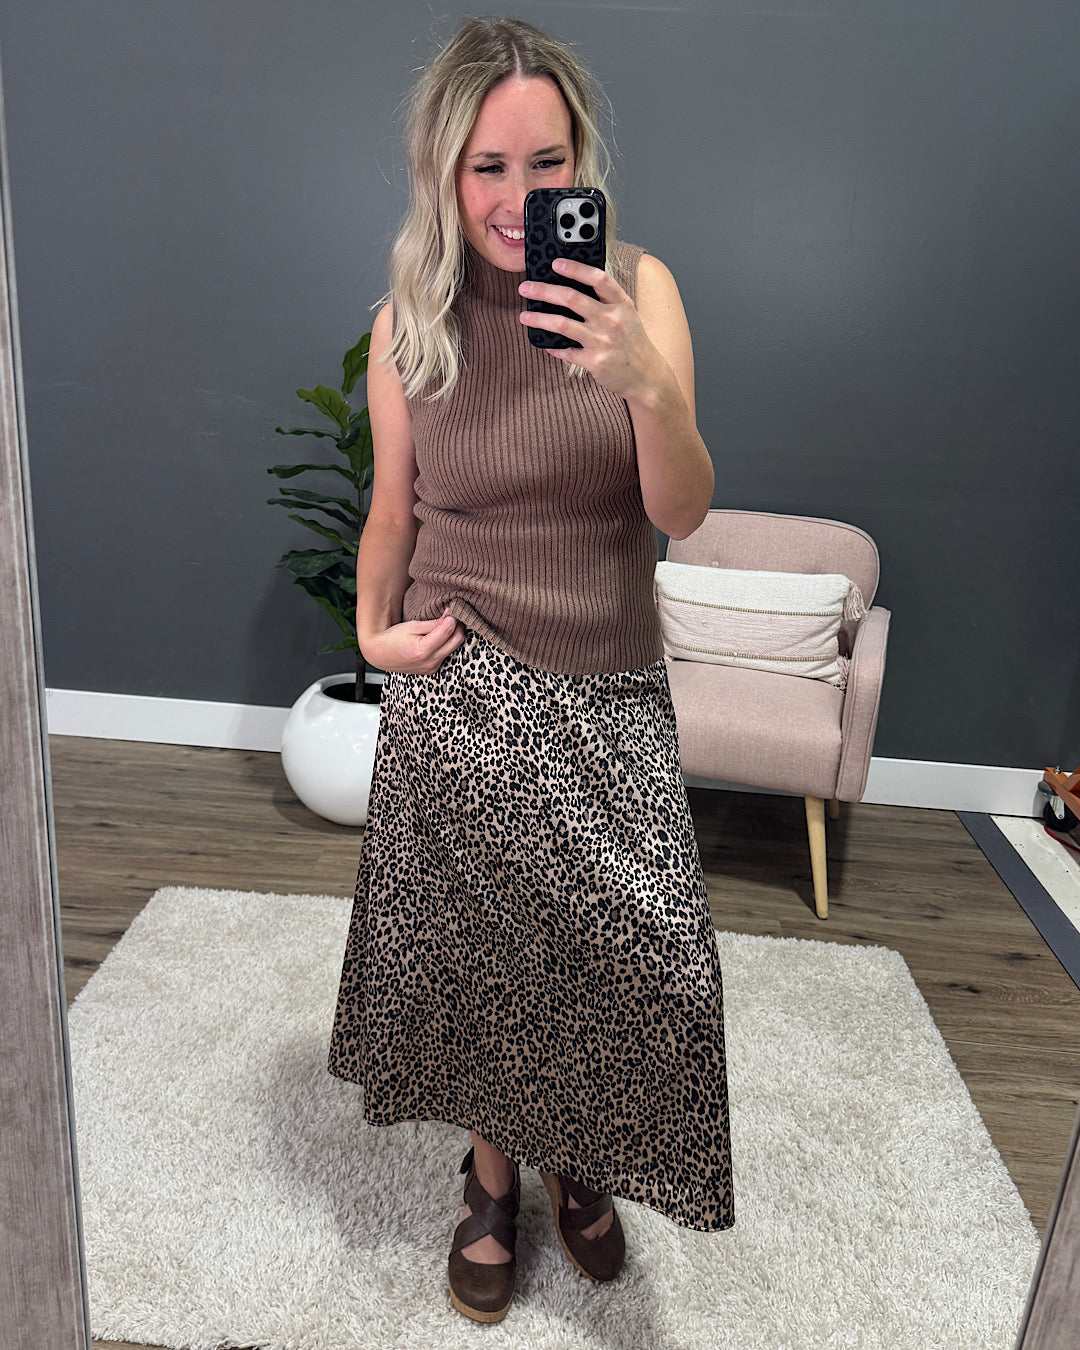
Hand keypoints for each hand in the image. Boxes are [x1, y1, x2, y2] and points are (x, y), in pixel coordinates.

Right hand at [359, 611, 464, 674]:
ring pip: (454, 648)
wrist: (379, 655)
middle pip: (457, 640)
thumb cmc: (392, 638)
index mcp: (424, 650)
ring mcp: (432, 668)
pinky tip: (440, 637)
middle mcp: (430, 662)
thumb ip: (433, 623)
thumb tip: (450, 615)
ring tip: (446, 624)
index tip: (453, 608)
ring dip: (453, 635)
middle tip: (453, 615)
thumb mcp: (412, 626)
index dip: (453, 617)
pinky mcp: (432, 670)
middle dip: (458, 626)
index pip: (448, 630)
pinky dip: (447, 644)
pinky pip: (447, 655)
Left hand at [518, 257, 667, 402]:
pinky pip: (566, 351)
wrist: (647, 377)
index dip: (575, 268)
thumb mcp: (628, 315)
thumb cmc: (633, 343)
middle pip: (571, 298)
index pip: (597, 278)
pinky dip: (553, 347)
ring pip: (562, 324)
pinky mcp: (595, 361)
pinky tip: (545, 344)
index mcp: (621, 304)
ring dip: (539, 319)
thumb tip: (574, 289)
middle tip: (526, 288)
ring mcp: (602, 341)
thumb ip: (607, 301)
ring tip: (524, 316)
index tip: (555, 263)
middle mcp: (611, 320)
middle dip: (544, 290)